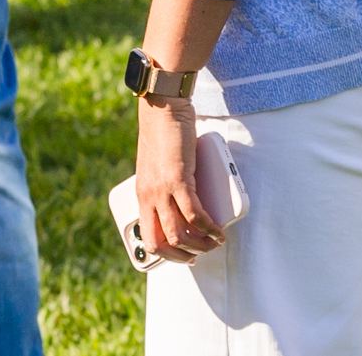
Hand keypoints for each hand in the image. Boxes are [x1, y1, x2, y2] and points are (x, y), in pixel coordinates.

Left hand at [134, 95, 223, 263]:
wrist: (163, 107)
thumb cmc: (164, 131)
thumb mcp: (158, 165)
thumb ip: (166, 183)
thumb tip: (185, 197)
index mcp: (143, 193)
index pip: (148, 235)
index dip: (167, 253)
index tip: (185, 254)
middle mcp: (149, 195)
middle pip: (161, 243)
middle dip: (184, 255)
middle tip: (201, 252)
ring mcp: (162, 189)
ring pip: (179, 235)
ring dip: (200, 245)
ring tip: (214, 242)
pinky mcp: (178, 180)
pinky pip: (194, 216)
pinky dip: (209, 228)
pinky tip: (218, 231)